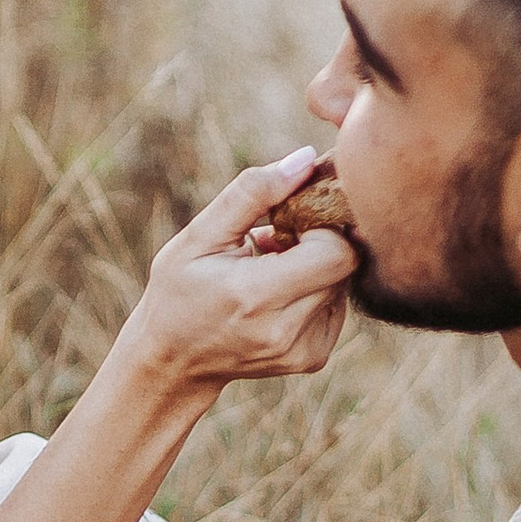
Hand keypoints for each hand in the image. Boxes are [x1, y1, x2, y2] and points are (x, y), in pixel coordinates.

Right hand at [117, 156, 355, 410]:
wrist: (173, 362)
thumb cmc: (179, 291)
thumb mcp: (199, 236)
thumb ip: (252, 193)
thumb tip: (306, 159)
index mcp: (254, 297)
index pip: (335, 251)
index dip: (322, 224)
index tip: (289, 218)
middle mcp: (285, 330)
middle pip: (346, 264)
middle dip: (321, 239)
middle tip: (281, 236)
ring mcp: (304, 350)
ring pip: (344, 282)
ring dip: (317, 263)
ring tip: (271, 265)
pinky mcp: (314, 357)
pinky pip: (337, 304)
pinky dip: (316, 288)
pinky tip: (278, 290)